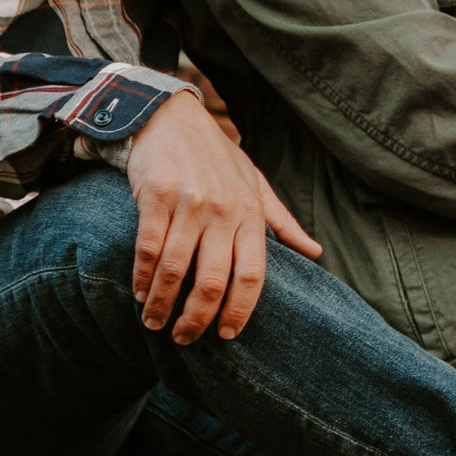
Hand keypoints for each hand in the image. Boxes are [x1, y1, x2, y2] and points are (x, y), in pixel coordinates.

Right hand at [125, 91, 320, 341]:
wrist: (171, 116)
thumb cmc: (217, 156)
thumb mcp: (256, 184)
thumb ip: (282, 222)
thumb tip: (316, 252)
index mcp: (251, 212)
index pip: (252, 274)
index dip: (240, 310)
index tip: (227, 335)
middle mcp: (223, 210)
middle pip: (214, 279)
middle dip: (197, 318)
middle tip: (184, 338)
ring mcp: (189, 203)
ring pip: (177, 269)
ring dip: (163, 304)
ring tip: (154, 324)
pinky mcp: (156, 196)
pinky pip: (149, 248)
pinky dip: (143, 277)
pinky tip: (140, 293)